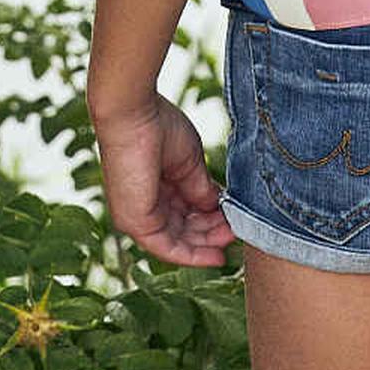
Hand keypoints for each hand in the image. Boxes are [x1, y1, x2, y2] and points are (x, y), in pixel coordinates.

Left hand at [92, 89, 231, 267]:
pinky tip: (214, 256)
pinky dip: (191, 255)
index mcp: (154, 185)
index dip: (209, 218)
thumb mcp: (189, 163)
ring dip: (206, 244)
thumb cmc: (157, 126)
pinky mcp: (134, 221)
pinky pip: (166, 248)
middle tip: (235, 232)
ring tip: (231, 238)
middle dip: (210, 233)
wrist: (134, 113)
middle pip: (181, 229)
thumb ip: (201, 189)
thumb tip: (218, 209)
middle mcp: (143, 203)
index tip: (232, 220)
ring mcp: (136, 214)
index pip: (184, 211)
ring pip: (177, 240)